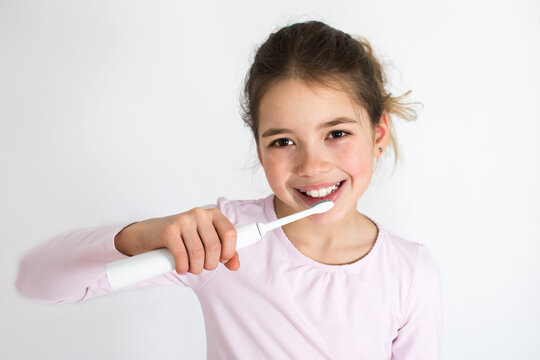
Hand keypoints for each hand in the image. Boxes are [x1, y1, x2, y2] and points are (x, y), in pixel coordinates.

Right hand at [114, 207, 239, 273]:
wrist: (149, 234)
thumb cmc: (181, 239)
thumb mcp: (205, 243)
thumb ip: (224, 253)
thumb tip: (236, 265)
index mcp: (213, 215)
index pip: (231, 233)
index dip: (228, 252)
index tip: (221, 260)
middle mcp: (199, 214)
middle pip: (214, 246)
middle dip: (210, 264)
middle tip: (202, 267)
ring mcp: (184, 220)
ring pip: (199, 253)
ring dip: (196, 268)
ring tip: (191, 268)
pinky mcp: (169, 230)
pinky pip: (182, 255)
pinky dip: (183, 267)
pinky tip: (181, 268)